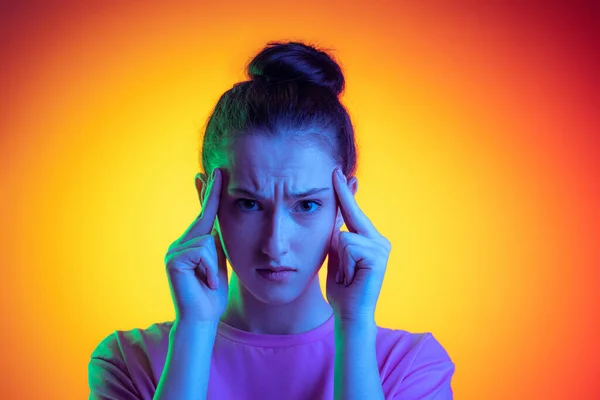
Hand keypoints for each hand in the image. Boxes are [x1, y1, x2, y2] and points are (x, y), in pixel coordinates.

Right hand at [164, 168, 228, 323]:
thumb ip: (215, 244)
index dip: (205, 194)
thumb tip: (216, 223)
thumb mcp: (218, 263)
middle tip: (218, 169)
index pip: (201, 216)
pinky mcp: (173, 260)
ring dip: (214, 264)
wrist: (202, 318)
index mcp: (192, 245)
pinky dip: (209, 269)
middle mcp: (180, 244)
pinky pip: (202, 252)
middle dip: (211, 194)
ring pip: (207, 240)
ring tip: (208, 281)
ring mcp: (174, 251)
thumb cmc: (211, 294)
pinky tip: (203, 282)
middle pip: (203, 217)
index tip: (207, 174)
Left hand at [326, 168, 391, 322]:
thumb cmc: (342, 286)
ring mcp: (381, 248)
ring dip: (339, 258)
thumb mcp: (336, 254)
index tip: (338, 171)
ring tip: (347, 274)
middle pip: (352, 214)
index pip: (353, 211)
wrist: (349, 313)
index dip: (345, 192)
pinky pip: (348, 245)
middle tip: (335, 174)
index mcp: (369, 239)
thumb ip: (336, 233)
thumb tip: (335, 211)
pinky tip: (351, 277)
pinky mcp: (377, 256)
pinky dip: (344, 263)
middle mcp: (379, 240)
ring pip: (344, 235)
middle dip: (342, 199)